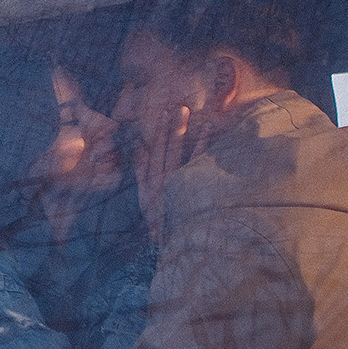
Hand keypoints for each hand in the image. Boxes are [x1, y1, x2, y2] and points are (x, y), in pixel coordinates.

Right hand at [132, 102, 190, 236]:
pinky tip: (207, 130)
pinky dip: (202, 145)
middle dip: (172, 127)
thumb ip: (142, 175)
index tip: (162, 113)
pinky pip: (198, 161)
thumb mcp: (145, 199)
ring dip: (186, 132)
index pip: (156, 150)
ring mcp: (178, 182)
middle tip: (179, 107)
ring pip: (181, 151)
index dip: (159, 131)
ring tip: (191, 113)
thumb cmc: (159, 221)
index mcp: (153, 180)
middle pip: (168, 148)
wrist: (174, 241)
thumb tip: (140, 153)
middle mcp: (164, 178)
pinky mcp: (191, 187)